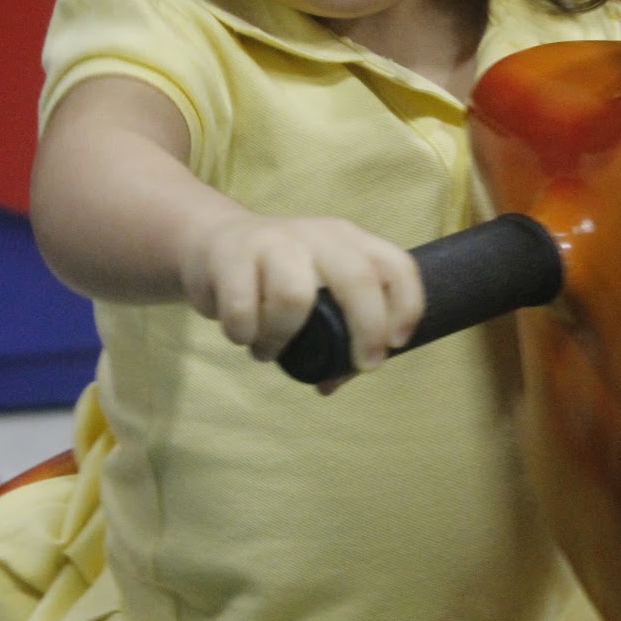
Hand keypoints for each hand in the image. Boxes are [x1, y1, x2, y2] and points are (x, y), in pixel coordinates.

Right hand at [179, 208, 424, 374]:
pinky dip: (243, 333)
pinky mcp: (233, 252)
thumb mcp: (316, 295)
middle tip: (360, 365)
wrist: (214, 241)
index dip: (407, 307)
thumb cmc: (278, 278)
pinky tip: (241, 334)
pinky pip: (243, 307)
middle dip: (367, 329)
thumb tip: (330, 384)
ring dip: (282, 337)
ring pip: (294, 296)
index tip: (395, 344)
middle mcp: (320, 236)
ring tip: (268, 351)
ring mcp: (276, 240)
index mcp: (350, 242)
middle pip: (358, 278)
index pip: (396, 266)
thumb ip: (332, 337)